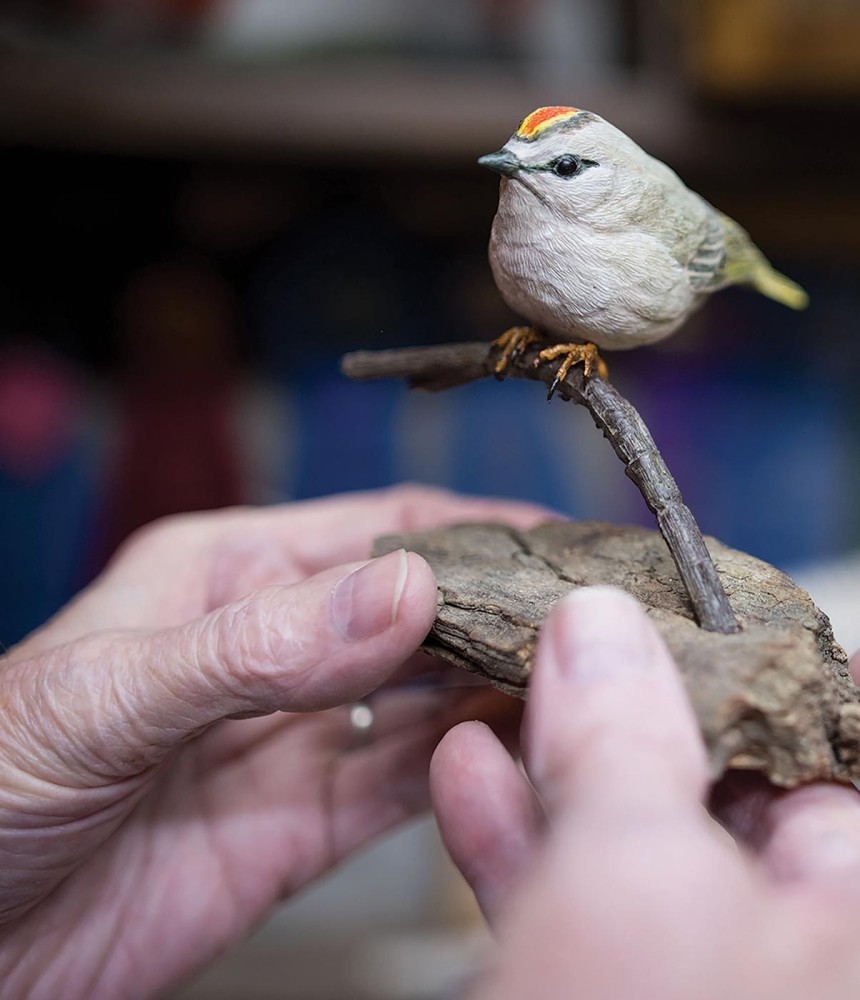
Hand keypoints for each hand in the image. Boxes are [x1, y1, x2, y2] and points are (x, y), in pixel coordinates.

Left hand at [0, 485, 548, 998]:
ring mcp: (294, 740)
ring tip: (581, 683)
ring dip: (498, 691)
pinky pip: (403, 790)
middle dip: (504, 611)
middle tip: (600, 618)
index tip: (562, 540)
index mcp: (229, 576)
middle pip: (418, 615)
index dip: (473, 528)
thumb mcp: (111, 691)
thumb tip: (408, 590)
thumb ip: (260, 644)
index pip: (377, 529)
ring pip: (425, 703)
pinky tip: (519, 756)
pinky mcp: (301, 830)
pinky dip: (466, 772)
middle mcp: (276, 648)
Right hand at [432, 588, 859, 998]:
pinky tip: (468, 774)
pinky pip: (567, 901)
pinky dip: (514, 835)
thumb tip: (599, 625)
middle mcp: (783, 939)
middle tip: (579, 621)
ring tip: (501, 678)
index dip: (765, 657)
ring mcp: (690, 971)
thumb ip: (622, 739)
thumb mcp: (634, 876)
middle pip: (719, 778)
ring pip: (628, 839)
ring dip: (549, 756)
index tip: (697, 596)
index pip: (829, 741)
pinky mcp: (606, 993)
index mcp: (839, 909)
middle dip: (629, 696)